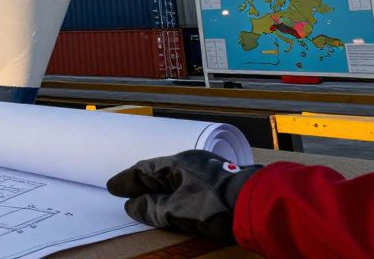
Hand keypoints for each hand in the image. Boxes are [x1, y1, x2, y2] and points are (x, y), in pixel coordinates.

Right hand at [107, 150, 260, 243]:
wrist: (260, 205)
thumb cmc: (218, 205)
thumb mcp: (178, 210)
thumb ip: (153, 208)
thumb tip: (132, 205)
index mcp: (177, 163)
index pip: (143, 170)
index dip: (126, 180)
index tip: (113, 187)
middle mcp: (191, 162)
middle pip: (160, 172)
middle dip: (143, 182)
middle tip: (127, 190)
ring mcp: (208, 170)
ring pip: (176, 177)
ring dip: (161, 187)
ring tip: (150, 195)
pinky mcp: (221, 181)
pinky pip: (190, 182)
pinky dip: (177, 190)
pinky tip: (179, 198)